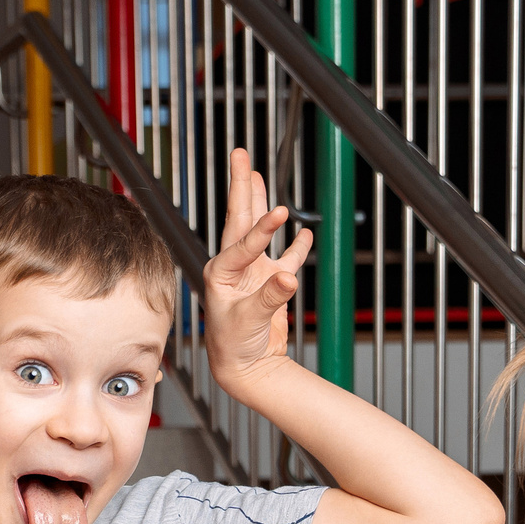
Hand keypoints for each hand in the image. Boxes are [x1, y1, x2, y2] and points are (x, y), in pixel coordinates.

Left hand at [201, 147, 313, 394]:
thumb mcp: (249, 321)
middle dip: (241, 186)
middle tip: (239, 154)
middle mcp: (234, 266)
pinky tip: (303, 230)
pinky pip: (286, 258)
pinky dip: (295, 246)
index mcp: (221, 272)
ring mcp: (253, 272)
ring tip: (256, 174)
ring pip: (258, 230)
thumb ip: (269, 298)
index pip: (243, 242)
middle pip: (239, 219)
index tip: (279, 212)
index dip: (262, 227)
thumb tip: (289, 277)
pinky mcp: (270, 283)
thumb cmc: (234, 347)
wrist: (244, 369)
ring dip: (259, 203)